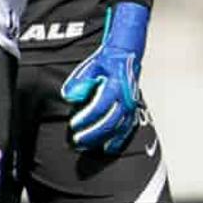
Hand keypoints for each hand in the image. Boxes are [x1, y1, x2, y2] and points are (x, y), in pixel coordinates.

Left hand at [61, 2, 148, 153]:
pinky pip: (127, 128)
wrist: (127, 55)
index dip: (86, 118)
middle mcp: (125, 98)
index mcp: (115, 86)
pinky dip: (119, 139)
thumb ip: (79, 81)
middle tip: (78, 140)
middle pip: (110, 121)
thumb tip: (69, 96)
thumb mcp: (91, 66)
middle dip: (93, 133)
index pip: (100, 107)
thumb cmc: (107, 61)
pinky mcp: (133, 109)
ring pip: (119, 127)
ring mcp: (131, 105)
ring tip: (89, 147)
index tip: (74, 124)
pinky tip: (109, 147)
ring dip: (104, 139)